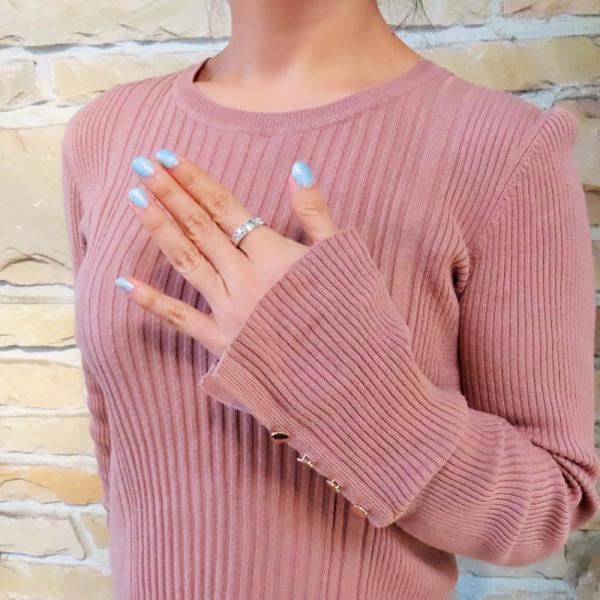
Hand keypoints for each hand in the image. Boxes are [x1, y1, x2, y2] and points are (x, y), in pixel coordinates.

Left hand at [115, 150, 339, 355]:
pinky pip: (181, 319)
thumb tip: (298, 167)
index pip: (225, 207)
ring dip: (159, 229)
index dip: (194, 179)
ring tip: (135, 200)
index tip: (166, 156)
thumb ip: (315, 212)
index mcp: (273, 255)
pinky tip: (124, 281)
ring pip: (187, 262)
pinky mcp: (223, 344)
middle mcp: (245, 279)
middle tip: (141, 167)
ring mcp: (230, 312)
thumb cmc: (348, 314)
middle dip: (169, 194)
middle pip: (200, 228)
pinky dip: (152, 302)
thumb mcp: (340, 257)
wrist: (345, 376)